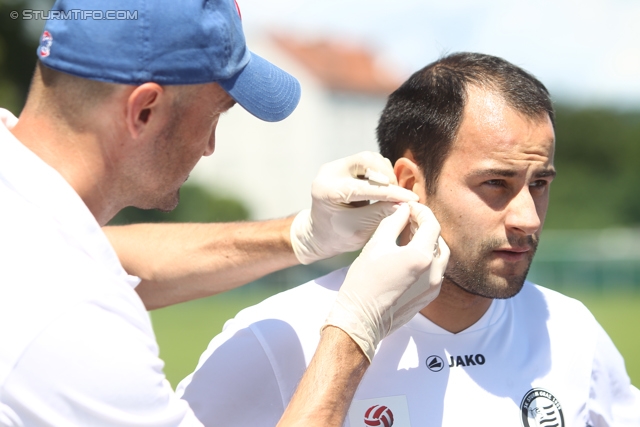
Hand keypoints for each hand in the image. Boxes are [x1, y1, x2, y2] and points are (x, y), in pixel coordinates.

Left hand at [290, 152, 418, 263]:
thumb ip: (381, 213)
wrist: (321, 234)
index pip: (366, 187)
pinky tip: (385, 187)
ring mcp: (335, 167)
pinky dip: (380, 172)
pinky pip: (367, 161)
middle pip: (365, 160)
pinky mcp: (342, 166)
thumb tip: (405, 203)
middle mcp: (328, 173)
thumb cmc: (337, 237)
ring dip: (385, 172)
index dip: (392, 193)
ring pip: (368, 158)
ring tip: (393, 191)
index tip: (411, 199)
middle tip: (400, 192)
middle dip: (388, 175)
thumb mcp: (360, 230)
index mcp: (327, 191)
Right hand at [323, 202, 449, 360]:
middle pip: (438, 239)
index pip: (431, 224)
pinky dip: (428, 259)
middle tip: (409, 218)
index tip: (409, 207)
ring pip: (440, 256)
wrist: (361, 319)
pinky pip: (436, 271)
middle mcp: (434, 272)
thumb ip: (393, 223)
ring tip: (410, 236)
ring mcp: (434, 287)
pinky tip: (410, 256)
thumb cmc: (363, 282)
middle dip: (426, 226)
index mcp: (421, 257)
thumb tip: (402, 210)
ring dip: (429, 242)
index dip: (421, 211)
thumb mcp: (376, 245)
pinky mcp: (429, 297)